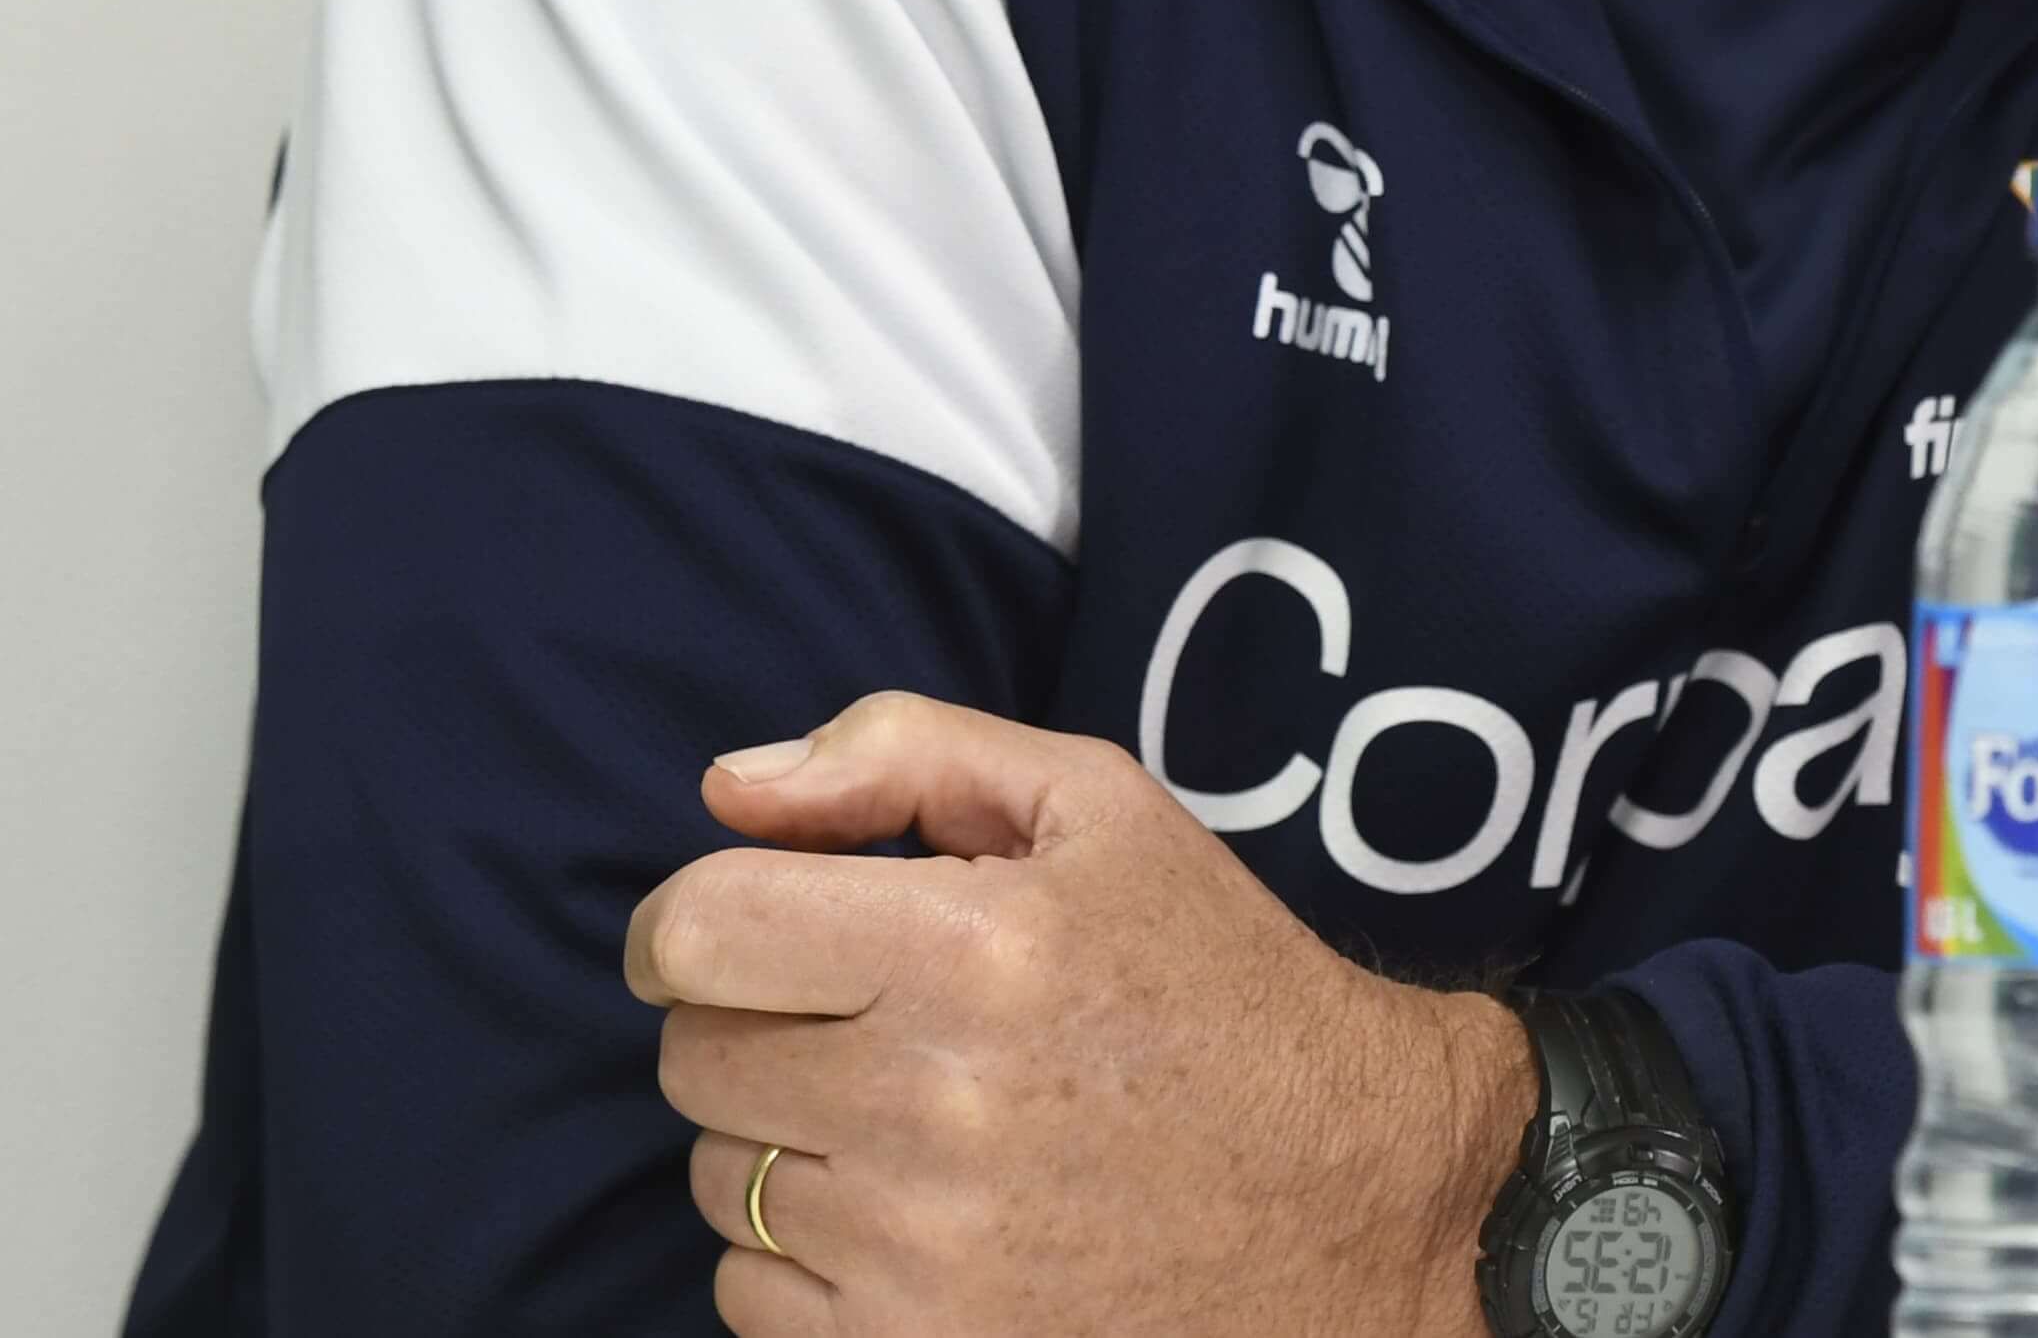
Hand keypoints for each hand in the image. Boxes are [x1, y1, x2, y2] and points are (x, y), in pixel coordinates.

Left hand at [626, 691, 1538, 1337]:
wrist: (1353, 1198)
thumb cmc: (1216, 984)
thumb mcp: (1104, 809)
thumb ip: (908, 753)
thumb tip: (730, 788)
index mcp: (974, 946)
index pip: (697, 931)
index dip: (684, 923)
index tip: (727, 935)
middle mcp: (935, 1103)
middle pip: (694, 1057)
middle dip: (756, 1024)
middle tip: (863, 1023)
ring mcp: (922, 1250)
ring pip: (721, 1180)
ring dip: (785, 1143)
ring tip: (914, 1120)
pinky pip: (751, 1297)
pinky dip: (806, 1257)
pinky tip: (917, 1216)